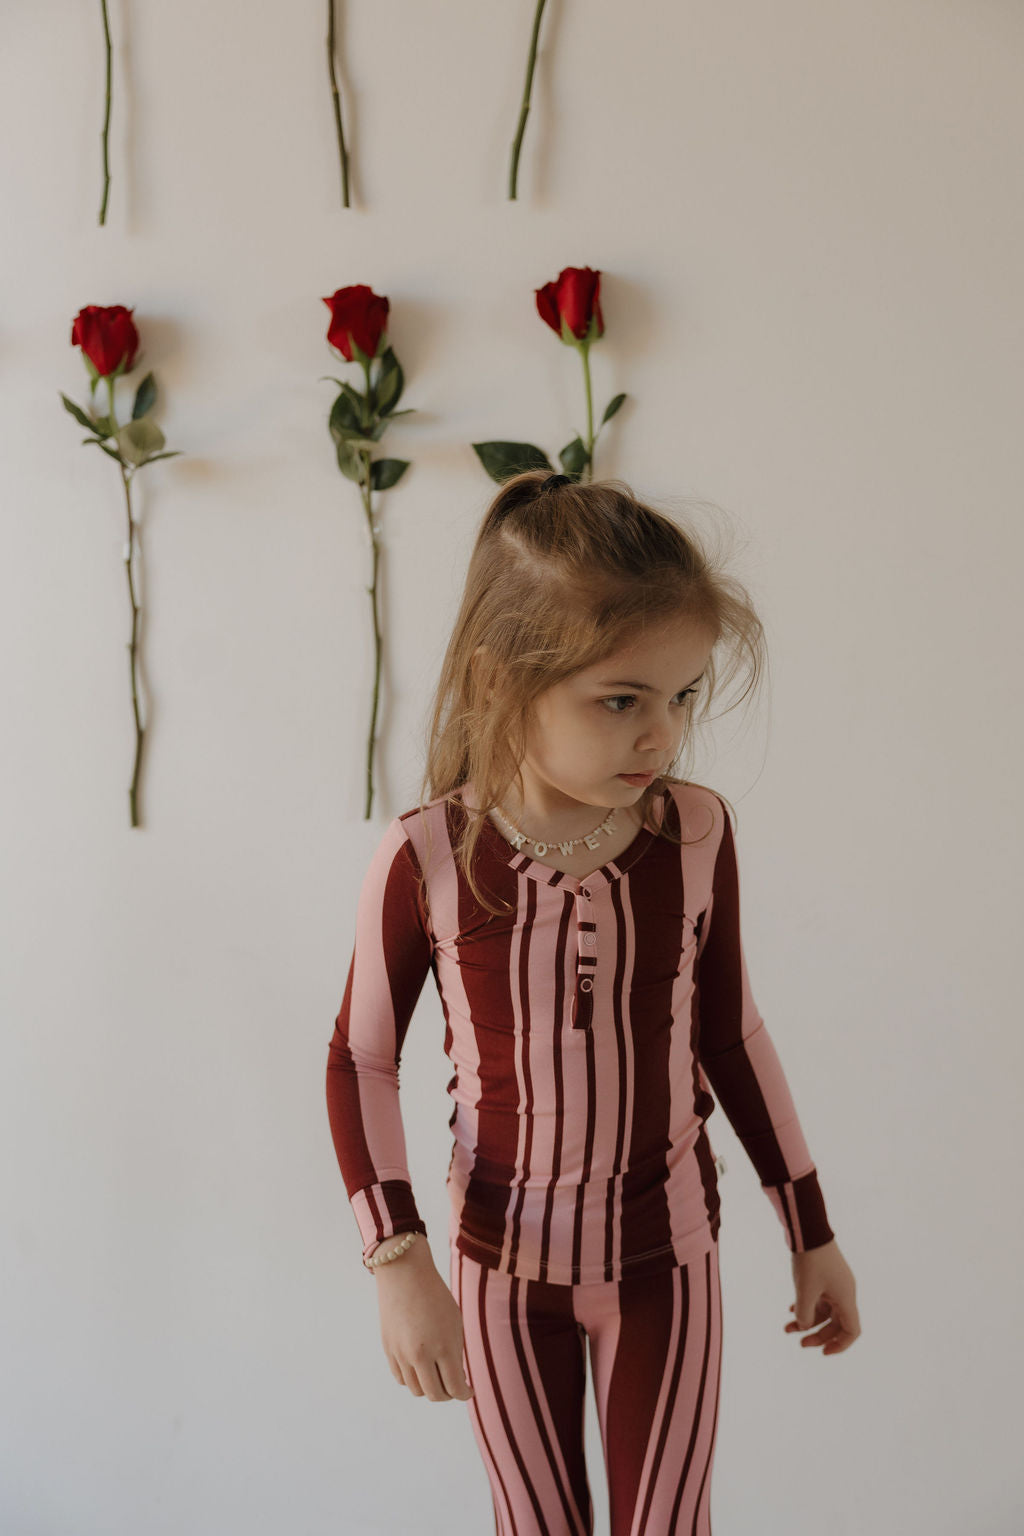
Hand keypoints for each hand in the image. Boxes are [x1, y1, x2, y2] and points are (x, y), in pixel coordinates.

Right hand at [374, 1239, 474, 1401]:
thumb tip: (456, 1379)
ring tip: (438, 1377)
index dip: (465, 1393)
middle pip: (435, 1394)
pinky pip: (401, 1378)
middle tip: (454, 1386)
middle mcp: (421, 1355)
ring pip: (417, 1390)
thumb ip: (455, 1352)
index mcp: (443, 1347)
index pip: (455, 1387)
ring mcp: (401, 1354)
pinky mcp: (388, 1350)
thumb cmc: (435, 1296)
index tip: (468, 1390)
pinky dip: (413, 1379)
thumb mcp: (454, 1322)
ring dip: (430, 1388)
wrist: (404, 1274)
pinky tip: (421, 1369)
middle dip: (448, 1394)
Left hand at [785, 1238, 859, 1355]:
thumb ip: (804, 1314)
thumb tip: (803, 1327)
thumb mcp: (805, 1291)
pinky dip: (806, 1306)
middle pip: (836, 1324)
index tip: (824, 1352)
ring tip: (786, 1328)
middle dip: (818, 1335)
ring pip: (824, 1311)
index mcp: (846, 1298)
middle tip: (799, 1343)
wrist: (807, 1229)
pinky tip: (790, 1309)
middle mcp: (843, 1292)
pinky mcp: (823, 1275)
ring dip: (807, 1321)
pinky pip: (818, 1298)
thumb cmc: (810, 1260)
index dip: (841, 1345)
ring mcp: (834, 1283)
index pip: (852, 1330)